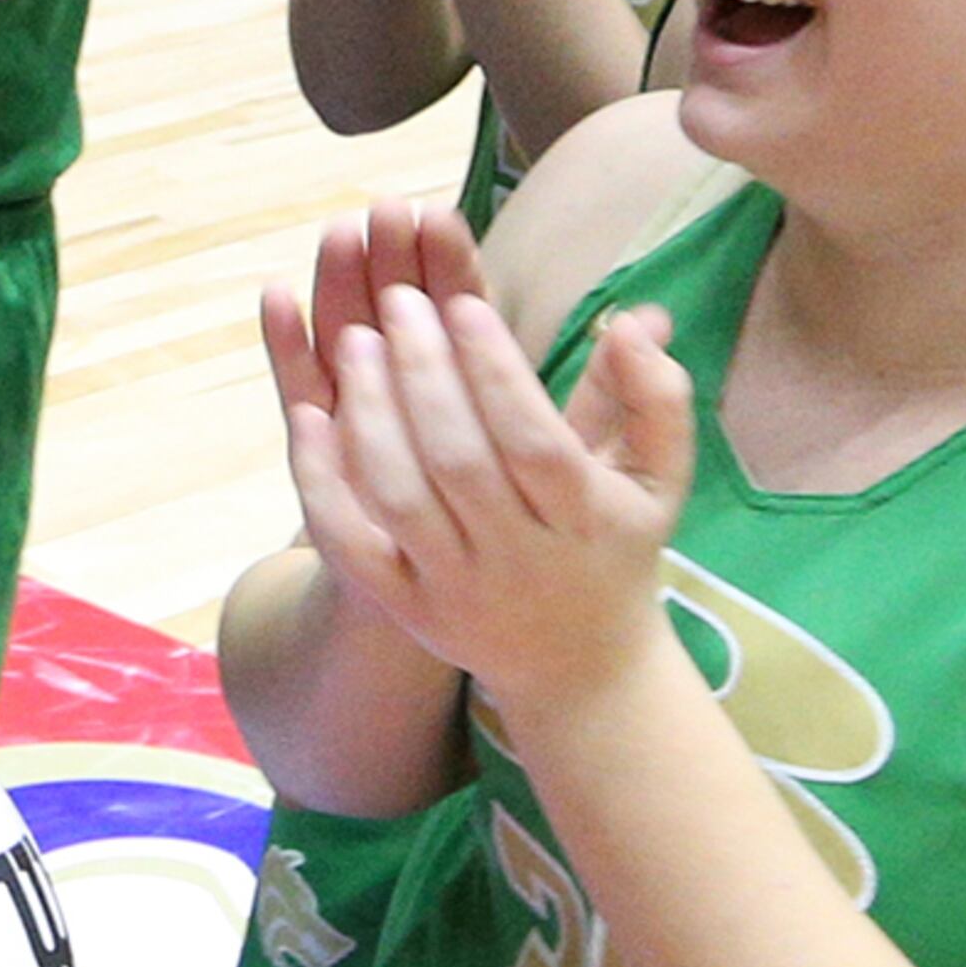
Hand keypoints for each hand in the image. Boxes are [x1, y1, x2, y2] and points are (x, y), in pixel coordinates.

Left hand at [280, 262, 693, 717]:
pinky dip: (323, 482)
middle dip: (422, 372)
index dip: (495, 371)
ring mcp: (456, 587)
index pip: (534, 440)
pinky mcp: (406, 607)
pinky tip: (308, 416)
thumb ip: (655, 395)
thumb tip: (634, 319)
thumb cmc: (615, 546)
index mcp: (585, 520)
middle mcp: (519, 559)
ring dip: (370, 413)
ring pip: (400, 496)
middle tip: (396, 299)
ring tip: (354, 338)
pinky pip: (350, 545)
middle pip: (459, 460)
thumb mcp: (657, 477)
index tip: (462, 303)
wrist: (582, 667)